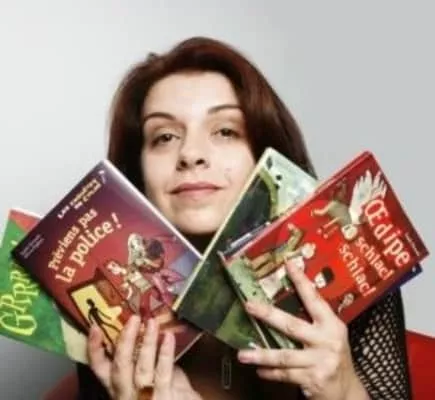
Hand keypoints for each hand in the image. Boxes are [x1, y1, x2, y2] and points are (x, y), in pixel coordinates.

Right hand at [87, 315, 201, 399]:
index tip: (94, 327)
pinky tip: (168, 336)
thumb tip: (146, 325)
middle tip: (134, 318)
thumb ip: (146, 356)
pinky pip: (163, 373)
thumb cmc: (166, 394)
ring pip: (142, 367)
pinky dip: (165, 353)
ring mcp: (144, 396)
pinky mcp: (163, 397)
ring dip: (146, 342)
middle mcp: (126, 392)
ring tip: (152, 322)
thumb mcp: (152, 376)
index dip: (94, 348)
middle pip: (120, 365)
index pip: (100, 367)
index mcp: (119, 386)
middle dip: (125, 340)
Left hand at [237, 262, 368, 399]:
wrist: (347, 391)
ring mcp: (320, 361)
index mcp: (332, 324)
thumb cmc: (333, 355)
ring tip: (242, 354)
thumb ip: (313, 320)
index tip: (288, 264)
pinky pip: (286, 374)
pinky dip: (270, 373)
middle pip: (292, 325)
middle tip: (248, 306)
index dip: (301, 281)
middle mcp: (327, 340)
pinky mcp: (313, 379)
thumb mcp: (330, 334)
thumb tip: (285, 297)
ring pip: (284, 356)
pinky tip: (258, 370)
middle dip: (268, 315)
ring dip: (261, 355)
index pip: (314, 299)